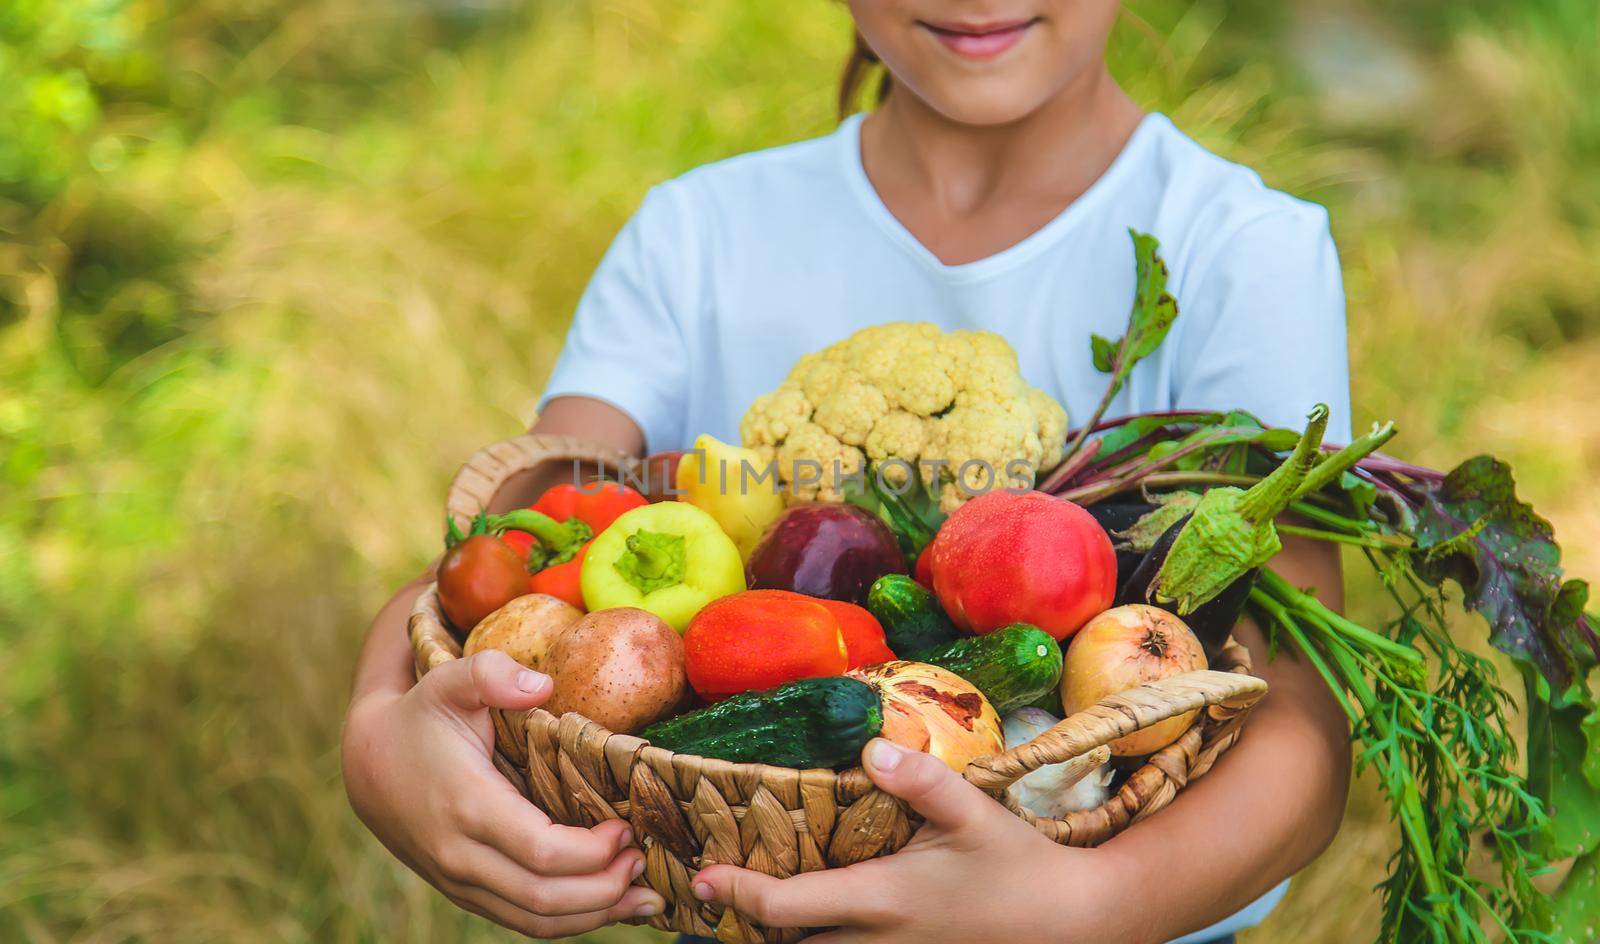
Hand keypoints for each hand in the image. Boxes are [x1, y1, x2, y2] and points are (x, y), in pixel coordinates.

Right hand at [342, 648, 663, 935]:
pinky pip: (523, 921)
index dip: (592, 851)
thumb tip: (541, 684)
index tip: (626, 827)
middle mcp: (461, 856)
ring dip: (595, 915)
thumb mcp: (450, 682)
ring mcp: (462, 882)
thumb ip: (490, 673)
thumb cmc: (421, 719)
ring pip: (536, 921)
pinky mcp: (468, 893)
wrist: (369, 764)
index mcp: (467, 807)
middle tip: (643, 860)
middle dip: (605, 889)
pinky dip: (570, 921)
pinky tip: (608, 904)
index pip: (541, 853)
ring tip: (643, 896)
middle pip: (545, 898)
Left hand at [692, 739, 1148, 942]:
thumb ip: (922, 781)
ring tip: (762, 900)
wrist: (1071, 922)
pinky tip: (820, 915)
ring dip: (788, 935)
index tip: (705, 876)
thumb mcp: (974, 813)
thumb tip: (871, 748)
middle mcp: (877, 941)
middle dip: (752, 923)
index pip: (787, 907)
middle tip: (724, 884)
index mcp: (883, 900)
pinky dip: (824, 939)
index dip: (737, 894)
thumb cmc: (1019, 866)